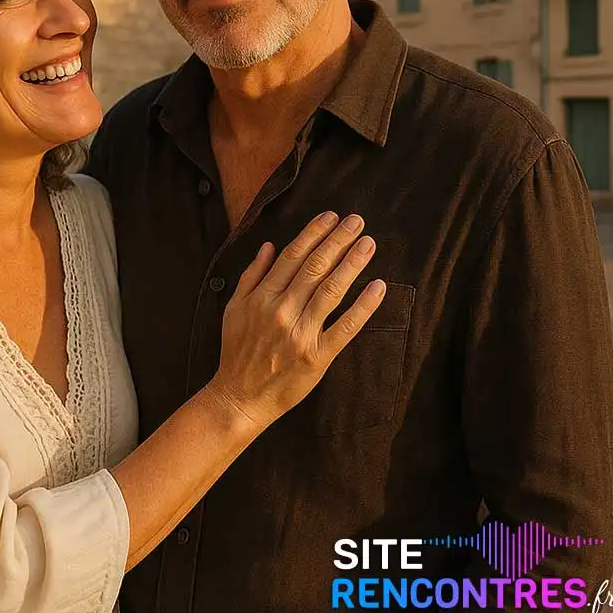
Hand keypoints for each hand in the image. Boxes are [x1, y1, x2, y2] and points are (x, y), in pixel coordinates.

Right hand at [208, 212, 384, 434]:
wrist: (240, 396)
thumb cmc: (237, 351)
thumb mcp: (234, 308)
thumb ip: (251, 275)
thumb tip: (268, 245)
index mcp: (262, 297)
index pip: (292, 256)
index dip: (314, 233)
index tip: (331, 217)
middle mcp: (282, 311)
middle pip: (315, 267)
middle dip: (338, 240)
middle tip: (357, 221)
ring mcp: (301, 334)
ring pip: (331, 290)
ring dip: (352, 263)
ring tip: (368, 243)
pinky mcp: (318, 356)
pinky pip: (345, 327)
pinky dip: (363, 306)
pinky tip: (377, 286)